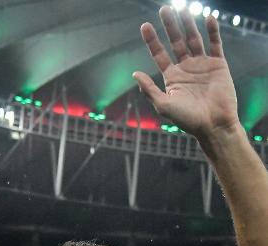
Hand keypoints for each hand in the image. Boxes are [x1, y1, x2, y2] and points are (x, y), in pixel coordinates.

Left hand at [133, 6, 238, 139]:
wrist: (213, 125)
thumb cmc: (187, 120)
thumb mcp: (164, 105)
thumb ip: (149, 89)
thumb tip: (134, 73)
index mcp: (172, 78)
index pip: (160, 54)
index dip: (152, 40)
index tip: (145, 26)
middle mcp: (186, 69)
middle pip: (176, 42)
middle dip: (170, 27)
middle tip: (164, 9)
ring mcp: (202, 65)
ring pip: (194, 40)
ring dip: (189, 24)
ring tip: (183, 8)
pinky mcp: (218, 65)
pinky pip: (215, 44)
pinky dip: (213, 31)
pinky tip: (208, 18)